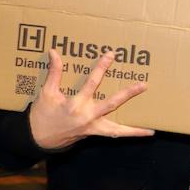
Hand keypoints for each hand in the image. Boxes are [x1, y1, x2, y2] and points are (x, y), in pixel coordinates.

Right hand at [28, 49, 154, 150]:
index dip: (101, 67)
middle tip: (144, 85)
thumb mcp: (47, 92)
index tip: (112, 54)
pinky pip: (114, 134)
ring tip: (151, 129)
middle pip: (112, 104)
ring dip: (134, 129)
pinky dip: (128, 134)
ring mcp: (92, 127)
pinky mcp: (94, 134)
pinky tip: (143, 132)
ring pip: (117, 129)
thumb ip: (54, 72)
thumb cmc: (43, 114)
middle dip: (128, 94)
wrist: (38, 138)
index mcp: (75, 104)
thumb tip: (54, 51)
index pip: (92, 82)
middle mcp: (87, 117)